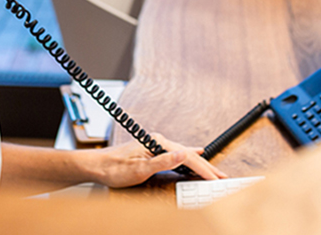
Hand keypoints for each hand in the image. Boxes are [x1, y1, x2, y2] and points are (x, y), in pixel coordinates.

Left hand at [90, 134, 227, 187]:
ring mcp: (155, 145)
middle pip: (189, 155)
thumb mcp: (139, 169)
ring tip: (214, 170)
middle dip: (207, 167)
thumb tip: (183, 154)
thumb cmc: (114, 169)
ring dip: (200, 164)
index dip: (203, 169)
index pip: (187, 157)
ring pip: (184, 154)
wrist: (97, 166)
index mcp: (157, 143)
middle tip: (222, 177)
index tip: (216, 179)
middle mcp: (158, 141)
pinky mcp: (152, 151)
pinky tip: (195, 153)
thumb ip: (162, 162)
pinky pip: (177, 154)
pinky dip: (189, 156)